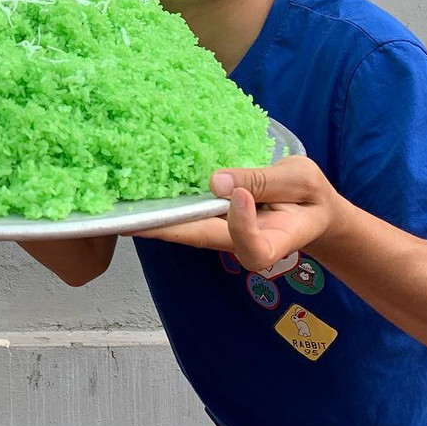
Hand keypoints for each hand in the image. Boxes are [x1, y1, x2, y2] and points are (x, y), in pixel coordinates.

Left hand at [134, 156, 352, 271]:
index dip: (241, 223)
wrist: (310, 209)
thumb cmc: (310, 197)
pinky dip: (163, 201)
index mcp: (272, 242)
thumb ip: (265, 182)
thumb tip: (217, 180)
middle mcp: (238, 242)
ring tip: (116, 201)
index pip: (251, 245)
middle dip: (160, 228)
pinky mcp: (211, 218)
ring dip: (153, 215)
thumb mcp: (301, 181)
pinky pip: (186, 212)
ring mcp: (220, 231)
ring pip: (184, 227)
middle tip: (122, 216)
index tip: (238, 193)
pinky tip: (136, 187)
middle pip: (197, 238)